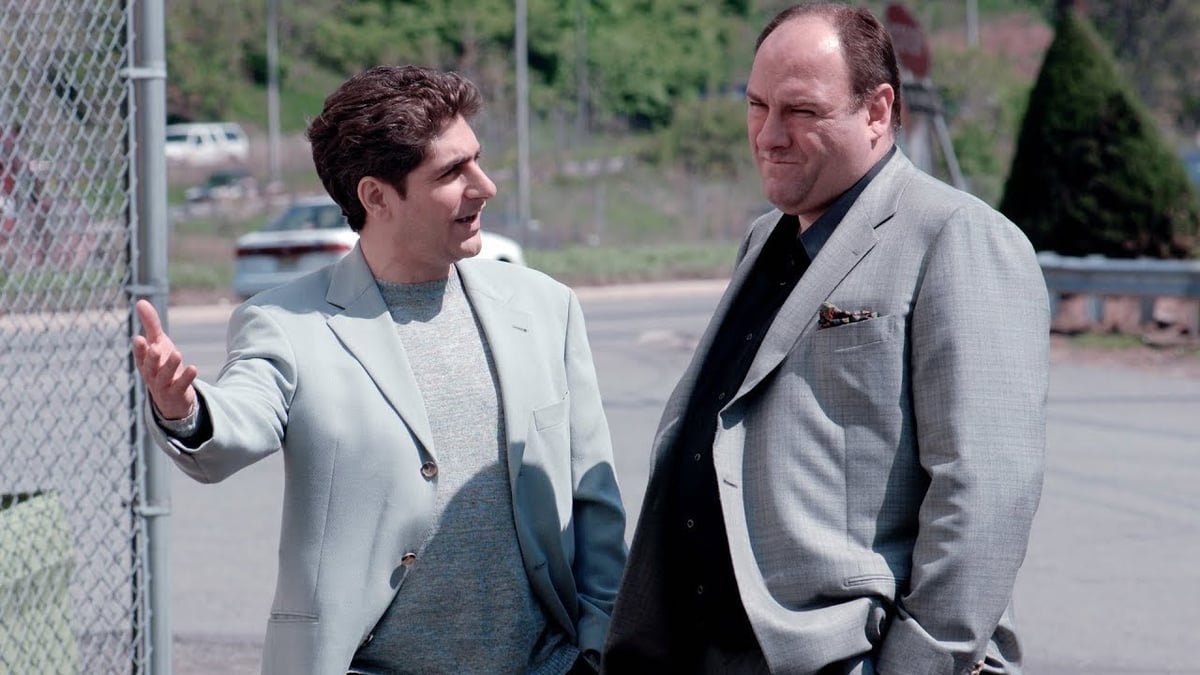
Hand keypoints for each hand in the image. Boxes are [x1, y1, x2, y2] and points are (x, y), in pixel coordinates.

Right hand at [131, 299, 197, 419]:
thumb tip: (140, 301)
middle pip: (149, 367)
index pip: (140, 355)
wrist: (172, 397)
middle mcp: (151, 374)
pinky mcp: (176, 393)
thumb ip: (150, 324)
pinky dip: (186, 378)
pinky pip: (180, 386)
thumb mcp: (158, 342)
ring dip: (170, 366)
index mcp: (145, 361)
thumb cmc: (162, 364)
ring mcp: (163, 386)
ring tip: (177, 354)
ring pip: (164, 377)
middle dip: (151, 358)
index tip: (138, 338)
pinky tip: (193, 368)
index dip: (139, 348)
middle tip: (155, 348)